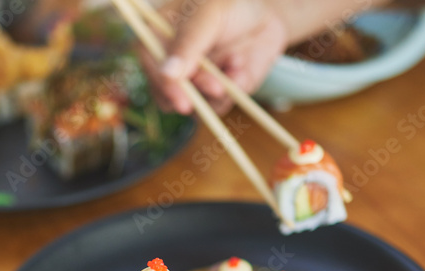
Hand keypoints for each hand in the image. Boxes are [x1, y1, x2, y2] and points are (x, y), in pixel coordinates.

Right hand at [140, 0, 383, 114]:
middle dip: (191, 92)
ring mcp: (200, 76)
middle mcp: (178, 59)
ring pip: (197, 103)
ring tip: (236, 65)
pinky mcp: (225, 91)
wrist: (277, 9)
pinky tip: (247, 65)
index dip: (159, 80)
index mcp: (163, 33)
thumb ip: (190, 41)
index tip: (179, 93)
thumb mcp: (213, 11)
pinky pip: (223, 106)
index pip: (147, 61)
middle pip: (168, 90)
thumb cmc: (236, 0)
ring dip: (216, 92)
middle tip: (213, 86)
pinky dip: (236, 93)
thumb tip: (171, 74)